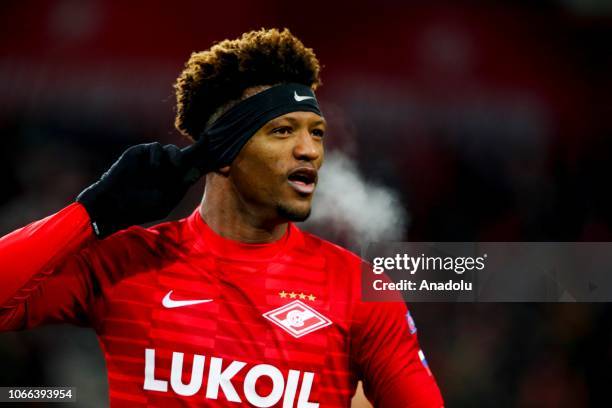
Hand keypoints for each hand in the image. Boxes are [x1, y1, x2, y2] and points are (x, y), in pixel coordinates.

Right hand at [76, 140, 207, 238]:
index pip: (197, 168)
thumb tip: (197, 170)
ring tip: (174, 167)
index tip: (226, 164)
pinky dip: (158, 156)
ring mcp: (153, 160)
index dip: (210, 164)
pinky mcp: (139, 153)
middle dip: (199, 151)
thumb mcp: (166, 200)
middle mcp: (167, 169)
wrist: (113, 206)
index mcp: (176, 181)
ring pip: (172, 150)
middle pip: (188, 155)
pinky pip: (155, 148)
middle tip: (207, 146)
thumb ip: (181, 184)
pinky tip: (154, 167)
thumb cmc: (139, 208)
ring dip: (176, 156)